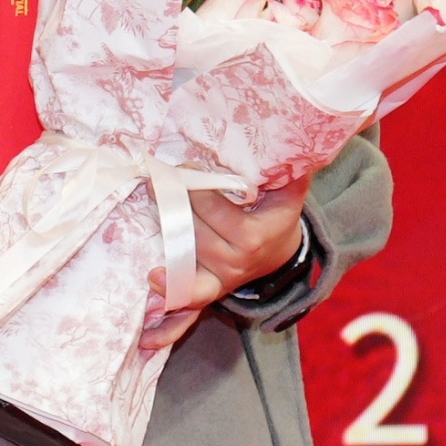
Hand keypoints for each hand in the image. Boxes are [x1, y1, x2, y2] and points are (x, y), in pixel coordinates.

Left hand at [164, 177, 311, 315]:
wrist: (280, 256)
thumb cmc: (276, 219)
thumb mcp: (288, 197)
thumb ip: (290, 176)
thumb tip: (291, 153)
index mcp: (254, 236)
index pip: (214, 209)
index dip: (197, 188)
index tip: (185, 167)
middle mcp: (235, 259)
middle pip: (193, 228)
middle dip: (175, 202)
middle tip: (161, 180)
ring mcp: (221, 276)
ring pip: (183, 248)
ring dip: (166, 226)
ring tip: (156, 199)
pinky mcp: (210, 288)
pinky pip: (189, 292)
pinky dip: (170, 286)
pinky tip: (154, 274)